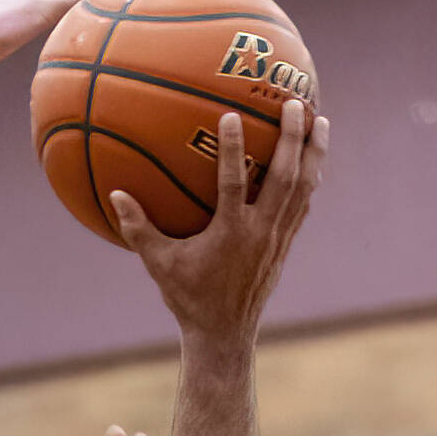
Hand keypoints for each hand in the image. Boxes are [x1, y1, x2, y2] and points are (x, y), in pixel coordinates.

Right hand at [110, 100, 330, 345]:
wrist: (224, 332)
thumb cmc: (188, 297)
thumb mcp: (158, 264)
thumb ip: (138, 229)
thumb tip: (116, 195)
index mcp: (230, 232)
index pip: (233, 182)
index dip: (233, 149)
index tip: (231, 116)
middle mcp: (260, 230)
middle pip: (284, 177)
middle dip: (293, 138)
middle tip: (295, 104)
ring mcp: (277, 237)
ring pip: (304, 187)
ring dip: (314, 152)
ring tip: (319, 120)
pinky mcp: (285, 244)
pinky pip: (303, 204)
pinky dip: (310, 178)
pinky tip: (312, 161)